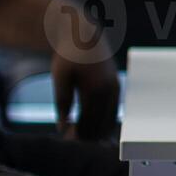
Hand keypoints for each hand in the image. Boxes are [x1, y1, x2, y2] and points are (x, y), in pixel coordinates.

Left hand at [45, 1, 119, 141]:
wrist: (85, 36)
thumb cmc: (69, 56)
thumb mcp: (60, 78)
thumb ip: (62, 103)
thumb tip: (61, 128)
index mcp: (95, 90)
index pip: (87, 123)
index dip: (76, 135)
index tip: (65, 140)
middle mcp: (110, 92)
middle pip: (99, 124)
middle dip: (85, 135)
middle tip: (69, 139)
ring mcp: (115, 89)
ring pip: (109, 120)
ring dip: (95, 130)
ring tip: (78, 132)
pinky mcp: (116, 87)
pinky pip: (112, 111)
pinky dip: (102, 121)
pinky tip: (90, 123)